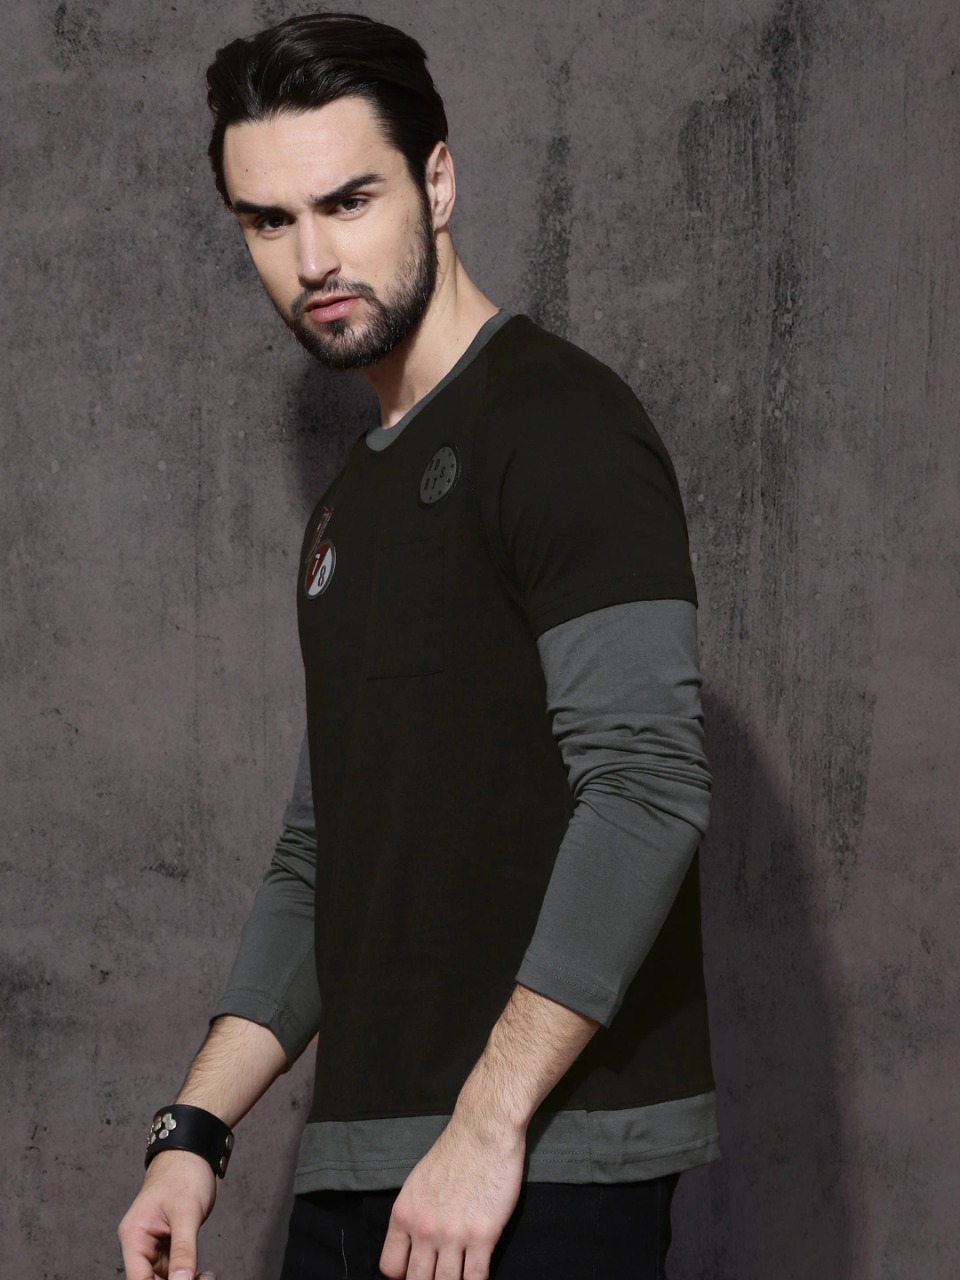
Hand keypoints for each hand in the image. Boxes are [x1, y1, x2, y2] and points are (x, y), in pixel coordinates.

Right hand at [117, 1149, 217, 1279]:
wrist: (194, 1153)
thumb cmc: (184, 1173)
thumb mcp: (186, 1214)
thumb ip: (183, 1251)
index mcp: (134, 1235)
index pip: (138, 1278)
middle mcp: (140, 1243)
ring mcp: (154, 1243)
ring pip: (163, 1276)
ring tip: (205, 1277)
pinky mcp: (168, 1241)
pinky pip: (173, 1267)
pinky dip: (186, 1273)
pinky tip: (201, 1274)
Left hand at [379, 1113, 524, 1279]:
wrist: (484, 1130)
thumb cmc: (454, 1152)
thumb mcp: (418, 1183)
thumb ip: (413, 1215)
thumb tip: (412, 1246)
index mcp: (404, 1214)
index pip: (390, 1267)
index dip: (404, 1275)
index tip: (419, 1271)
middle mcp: (423, 1228)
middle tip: (439, 1274)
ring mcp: (453, 1234)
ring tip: (459, 1273)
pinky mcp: (483, 1235)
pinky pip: (475, 1278)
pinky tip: (477, 1272)